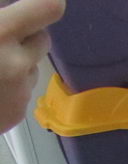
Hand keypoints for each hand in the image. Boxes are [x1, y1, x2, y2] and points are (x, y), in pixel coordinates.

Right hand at [0, 0, 64, 132]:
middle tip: (3, 34)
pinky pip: (21, 90)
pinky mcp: (17, 113)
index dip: (47, 2)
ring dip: (16, 60)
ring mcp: (19, 91)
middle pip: (43, 38)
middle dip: (27, 32)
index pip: (47, 8)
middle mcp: (16, 63)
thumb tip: (7, 11)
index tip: (41, 2)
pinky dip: (8, 85)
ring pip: (31, 65)